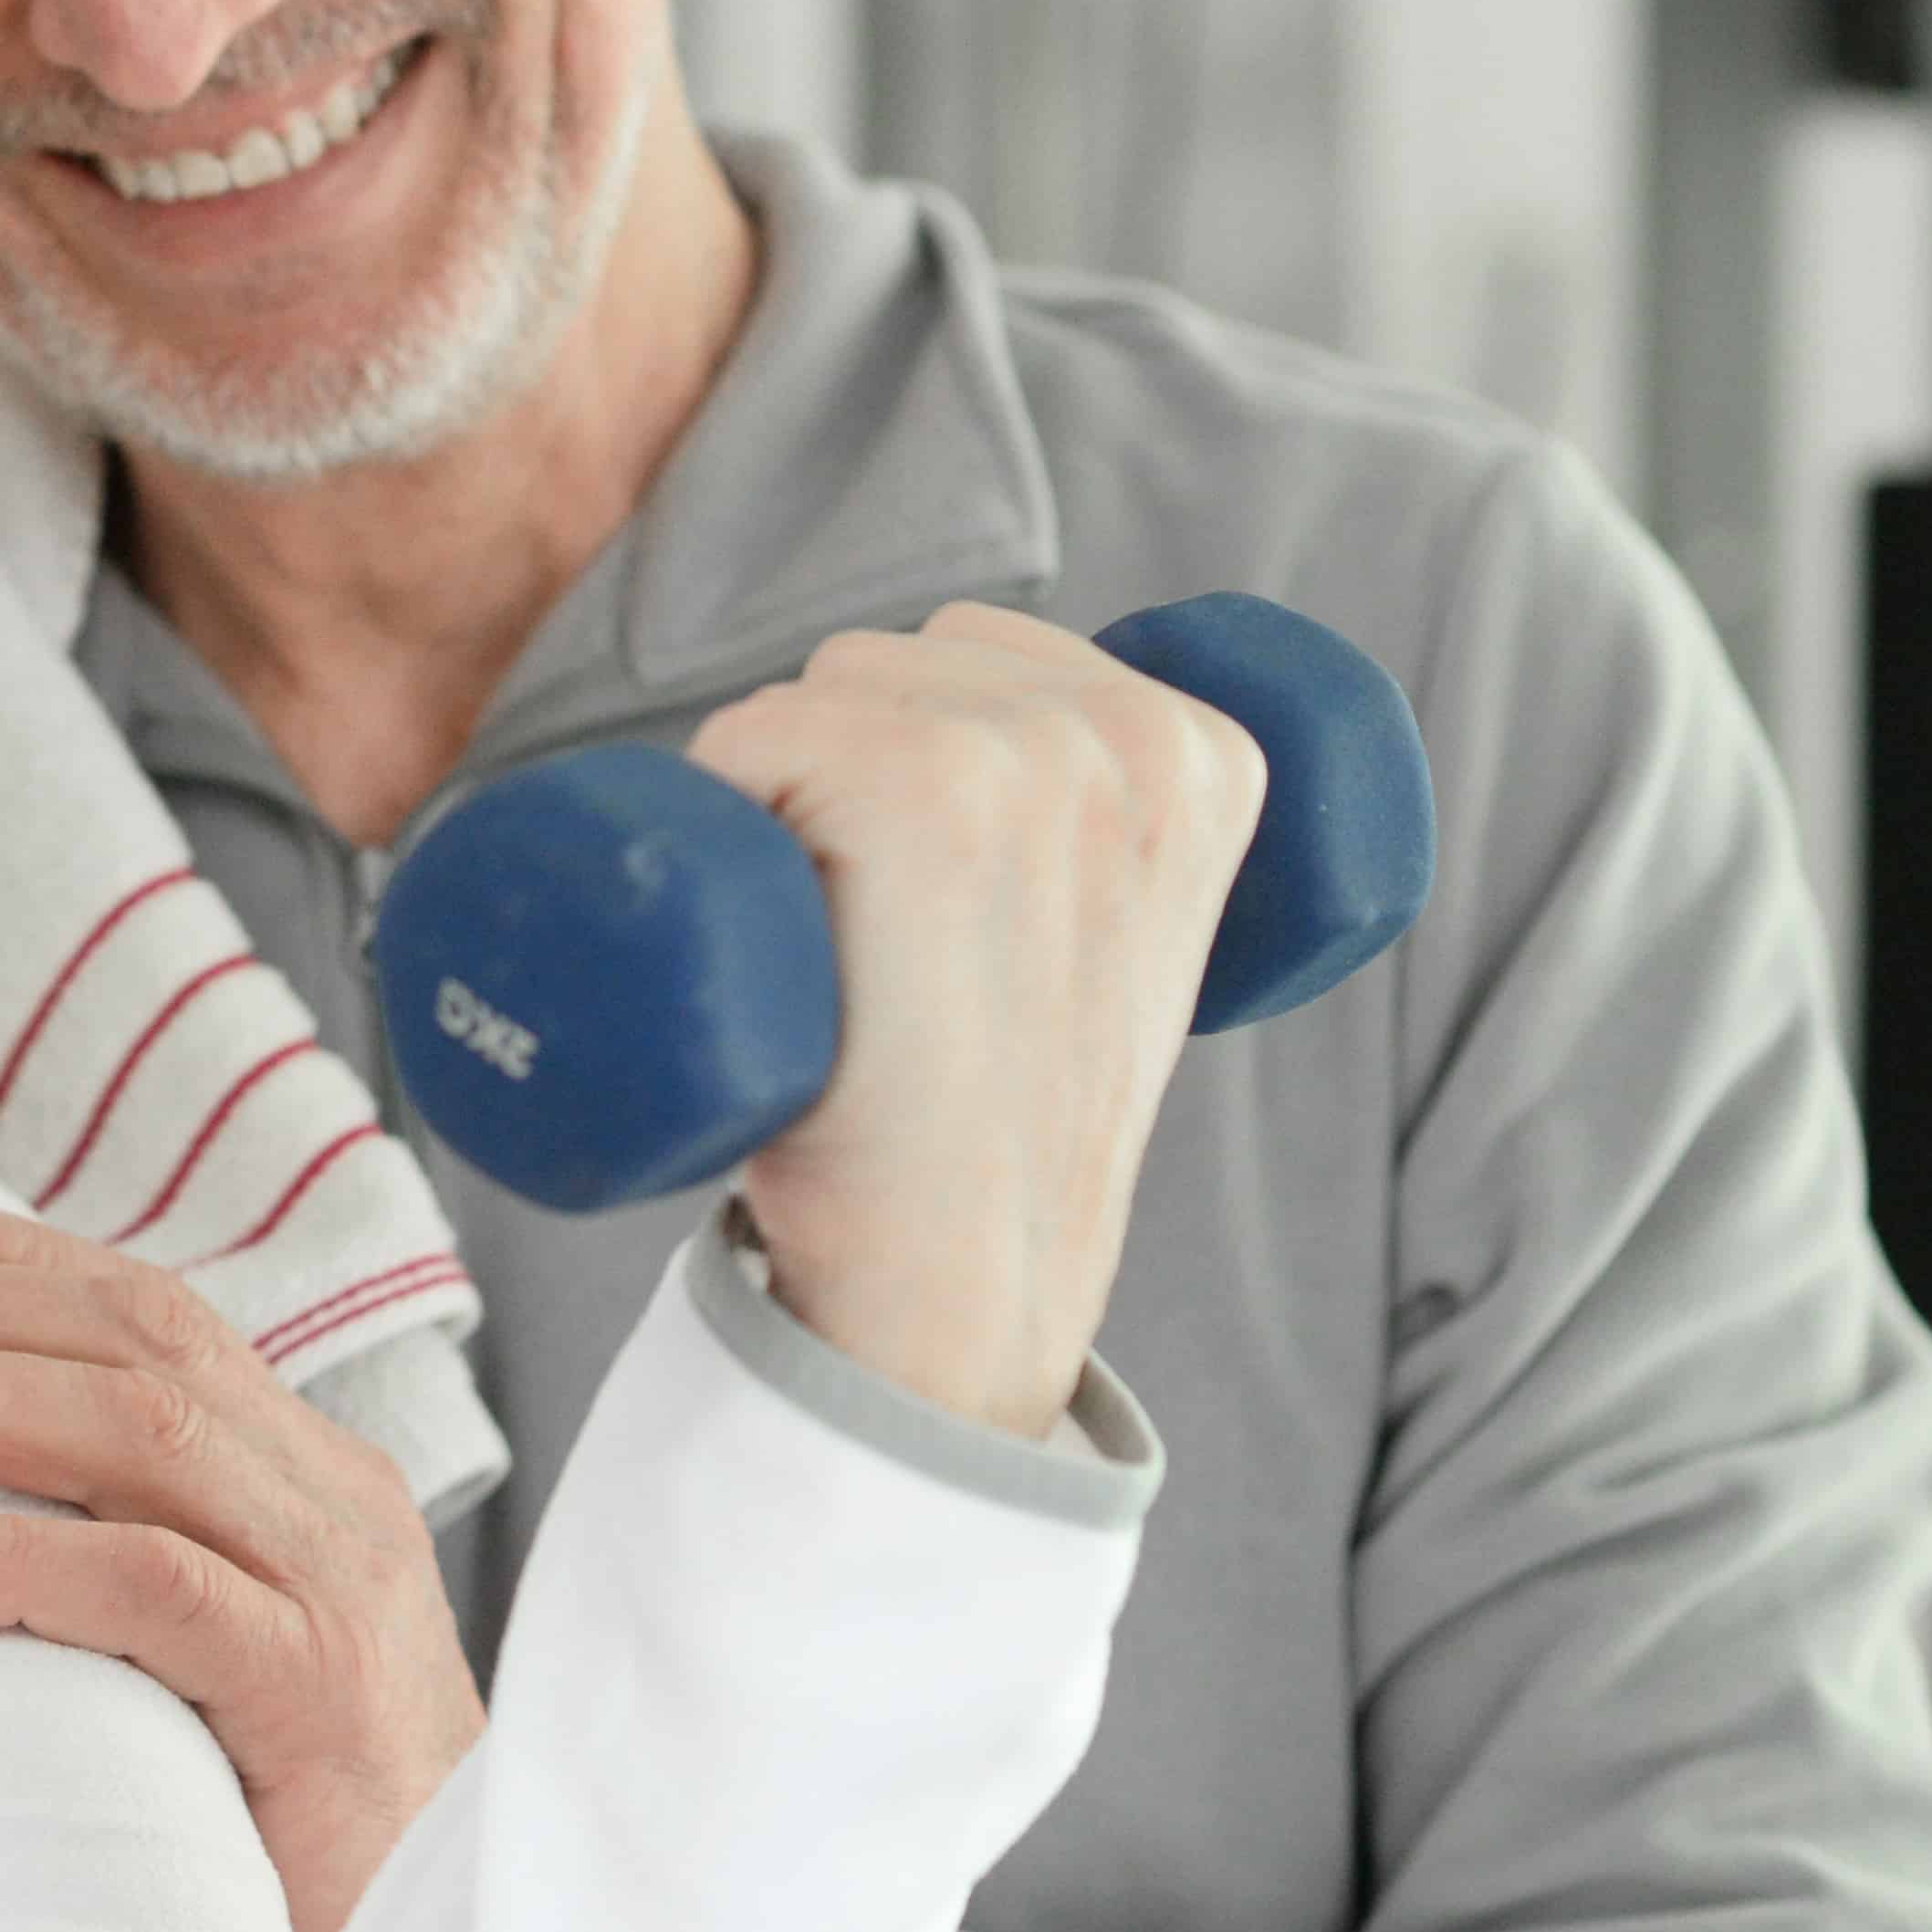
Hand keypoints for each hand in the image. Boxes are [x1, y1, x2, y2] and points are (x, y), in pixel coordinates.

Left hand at [0, 1202, 478, 1931]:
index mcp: (309, 1473)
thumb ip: (133, 1548)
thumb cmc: (300, 1817)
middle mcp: (332, 1499)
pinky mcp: (317, 1697)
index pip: (149, 1311)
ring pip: (137, 1429)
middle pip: (128, 1338)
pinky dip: (21, 1563)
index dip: (3, 1260)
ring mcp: (336, 1590)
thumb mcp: (219, 1646)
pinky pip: (156, 1587)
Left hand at [688, 600, 1264, 1437]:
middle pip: (878, 668)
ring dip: (777, 801)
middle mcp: (1134, 730)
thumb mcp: (1117, 929)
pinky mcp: (917, 785)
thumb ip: (1097, 812)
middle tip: (891, 950)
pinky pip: (746, 735)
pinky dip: (724, 813)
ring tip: (851, 950)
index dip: (912, 766)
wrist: (963, 1271)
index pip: (974, 660)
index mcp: (1207, 750)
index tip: (947, 908)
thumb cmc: (1002, 1108)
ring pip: (804, 702)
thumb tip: (1004, 728)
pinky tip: (792, 928)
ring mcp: (1028, 752)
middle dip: (839, 778)